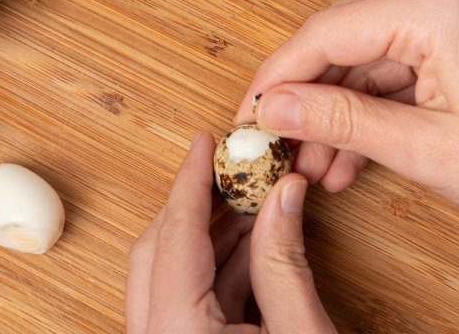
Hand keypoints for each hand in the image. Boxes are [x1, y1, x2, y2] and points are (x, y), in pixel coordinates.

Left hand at [126, 133, 334, 333]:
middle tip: (231, 171)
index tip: (204, 143)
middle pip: (159, 252)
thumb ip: (284, 264)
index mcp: (177, 331)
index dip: (192, 181)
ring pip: (171, 278)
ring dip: (214, 242)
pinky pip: (185, 305)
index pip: (177, 236)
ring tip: (257, 206)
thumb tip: (284, 194)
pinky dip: (219, 275)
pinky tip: (257, 250)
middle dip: (198, 206)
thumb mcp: (299, 332)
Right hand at [234, 0, 458, 228]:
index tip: (247, 116)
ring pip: (377, 52)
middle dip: (310, 96)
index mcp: (437, 8)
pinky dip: (384, 101)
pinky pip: (410, 58)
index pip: (327, 32)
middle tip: (279, 146)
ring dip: (346, 106)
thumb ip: (340, 120)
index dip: (278, 76)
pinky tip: (359, 152)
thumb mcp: (425, 150)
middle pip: (348, 36)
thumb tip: (272, 107)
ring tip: (319, 166)